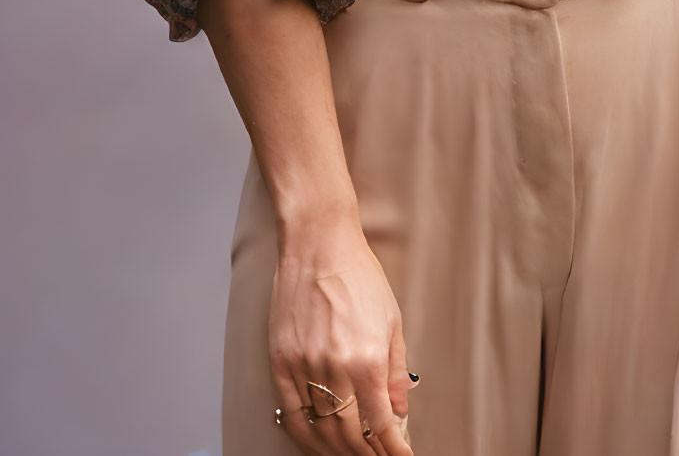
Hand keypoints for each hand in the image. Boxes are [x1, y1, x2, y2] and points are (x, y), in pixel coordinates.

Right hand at [270, 216, 413, 454]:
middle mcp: (335, 368)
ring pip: (321, 429)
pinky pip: (291, 413)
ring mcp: (304, 367)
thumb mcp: (392, 320)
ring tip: (352, 455)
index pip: (382, 425)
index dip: (393, 449)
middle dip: (368, 454)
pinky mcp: (280, 361)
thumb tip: (398, 412)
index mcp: (367, 359)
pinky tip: (316, 442)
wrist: (318, 244)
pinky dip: (305, 436)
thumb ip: (395, 371)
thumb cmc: (359, 275)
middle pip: (351, 435)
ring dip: (338, 450)